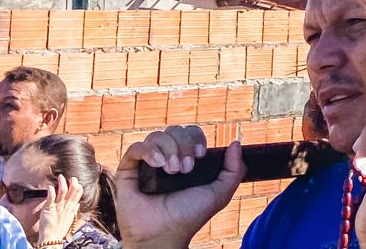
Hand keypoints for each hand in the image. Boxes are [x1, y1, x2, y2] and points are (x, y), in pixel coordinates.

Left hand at [34, 175, 81, 244]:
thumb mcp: (70, 218)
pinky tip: (50, 186)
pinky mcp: (49, 208)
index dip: (78, 185)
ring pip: (63, 190)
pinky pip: (51, 196)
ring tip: (60, 177)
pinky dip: (51, 189)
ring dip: (62, 182)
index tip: (75, 181)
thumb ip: (74, 210)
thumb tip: (78, 204)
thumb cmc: (60, 229)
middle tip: (70, 177)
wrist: (52, 237)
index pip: (78, 192)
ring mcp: (58, 206)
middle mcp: (67, 205)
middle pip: (73, 189)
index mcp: (72, 207)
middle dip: (72, 181)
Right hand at [114, 126, 243, 248]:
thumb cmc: (189, 217)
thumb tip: (236, 143)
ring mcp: (147, 164)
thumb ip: (234, 170)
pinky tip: (157, 164)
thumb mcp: (219, 194)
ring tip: (172, 171)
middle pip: (175, 131)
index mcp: (186, 159)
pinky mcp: (129, 171)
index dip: (196, 138)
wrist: (163, 235)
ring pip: (156, 136)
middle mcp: (166, 158)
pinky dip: (148, 151)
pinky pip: (136, 147)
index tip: (201, 155)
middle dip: (183, 145)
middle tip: (186, 170)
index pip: (190, 133)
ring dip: (168, 149)